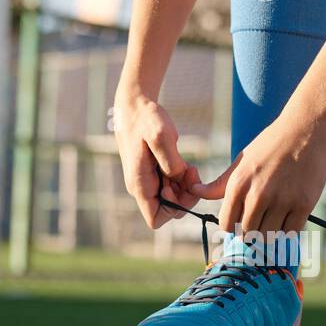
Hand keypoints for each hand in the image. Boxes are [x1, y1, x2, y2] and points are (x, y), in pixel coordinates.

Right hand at [114, 88, 201, 228]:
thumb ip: (171, 161)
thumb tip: (178, 177)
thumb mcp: (161, 135)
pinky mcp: (154, 174)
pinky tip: (184, 163)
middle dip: (184, 196)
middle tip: (191, 171)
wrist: (134, 105)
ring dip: (184, 186)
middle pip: (168, 210)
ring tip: (188, 165)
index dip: (173, 210)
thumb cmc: (146, 119)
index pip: (156, 220)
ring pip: (172, 198)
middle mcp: (142, 188)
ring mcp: (148, 182)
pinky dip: (181, 178)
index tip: (178, 186)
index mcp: (140, 185)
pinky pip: (171, 186)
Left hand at [193, 109, 325, 234]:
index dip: (232, 228)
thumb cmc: (272, 143)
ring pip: (267, 237)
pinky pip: (290, 233)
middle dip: (250, 233)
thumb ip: (220, 183)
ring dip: (269, 234)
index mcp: (238, 184)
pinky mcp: (303, 205)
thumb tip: (194, 190)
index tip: (241, 224)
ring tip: (273, 222)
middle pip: (246, 234)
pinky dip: (287, 231)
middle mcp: (258, 195)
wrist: (308, 128)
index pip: (226, 225)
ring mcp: (281, 201)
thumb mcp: (242, 161)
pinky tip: (288, 219)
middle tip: (259, 224)